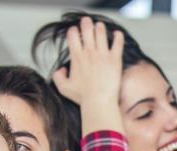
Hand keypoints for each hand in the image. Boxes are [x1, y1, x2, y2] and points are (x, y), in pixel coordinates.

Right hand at [51, 16, 123, 134]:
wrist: (99, 102)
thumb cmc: (83, 97)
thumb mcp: (63, 87)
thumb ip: (58, 76)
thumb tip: (61, 69)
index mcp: (77, 57)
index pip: (72, 35)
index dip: (73, 31)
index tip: (75, 32)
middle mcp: (89, 53)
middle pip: (86, 29)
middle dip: (86, 23)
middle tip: (87, 22)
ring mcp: (103, 55)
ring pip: (101, 32)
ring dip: (100, 27)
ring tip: (100, 27)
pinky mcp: (115, 59)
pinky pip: (118, 43)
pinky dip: (118, 36)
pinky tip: (117, 34)